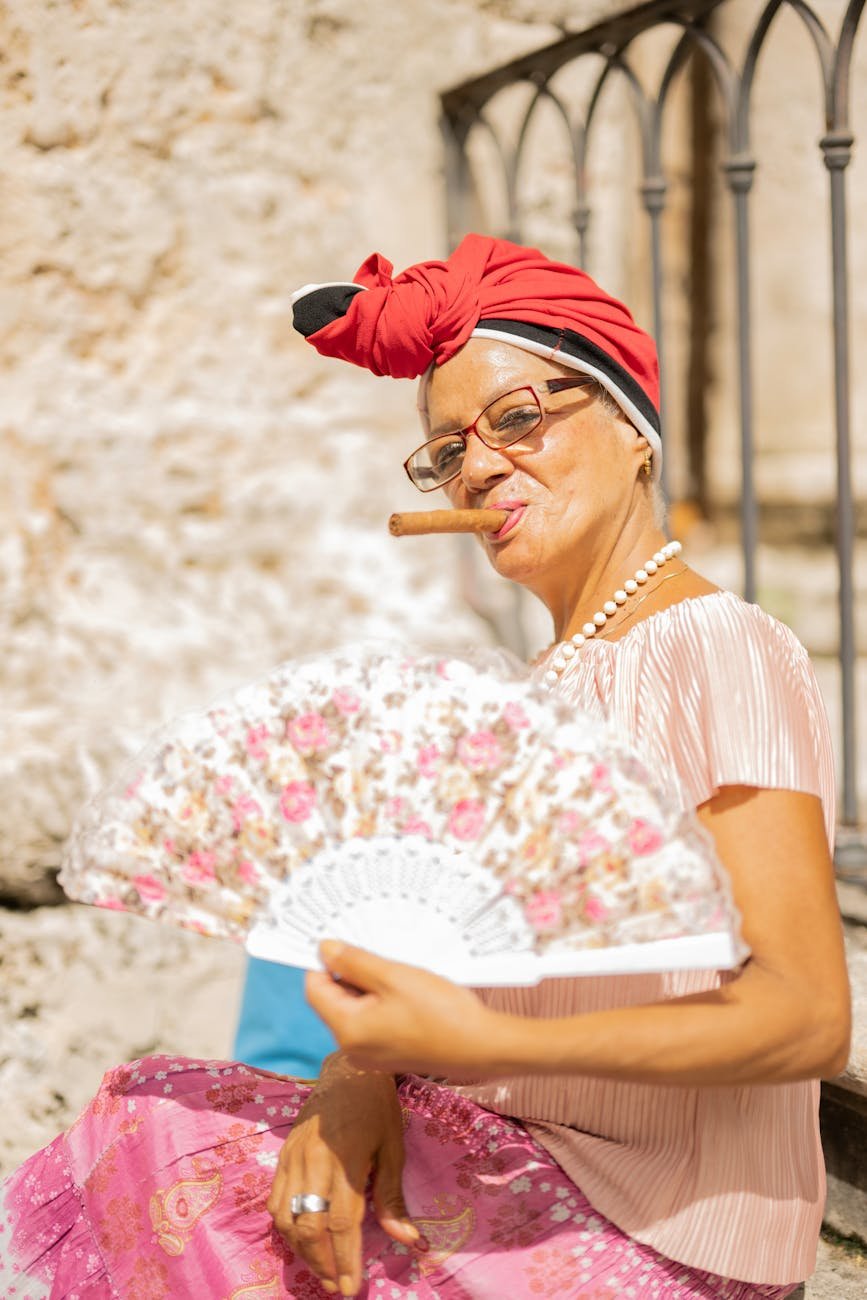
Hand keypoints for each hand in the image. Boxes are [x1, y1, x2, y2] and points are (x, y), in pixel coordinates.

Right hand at [267, 1055, 424, 1295]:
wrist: (348, 1068)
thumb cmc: (378, 1107)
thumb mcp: (393, 1149)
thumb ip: (392, 1197)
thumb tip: (408, 1241)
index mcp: (345, 1160)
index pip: (340, 1222)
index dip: (345, 1258)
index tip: (351, 1286)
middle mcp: (314, 1160)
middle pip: (309, 1226)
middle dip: (322, 1262)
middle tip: (336, 1285)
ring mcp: (294, 1156)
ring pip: (286, 1216)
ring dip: (301, 1250)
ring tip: (320, 1268)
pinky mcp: (284, 1153)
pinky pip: (275, 1199)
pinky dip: (285, 1226)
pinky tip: (300, 1238)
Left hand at [305, 941, 498, 1074]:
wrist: (482, 1046)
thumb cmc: (439, 1011)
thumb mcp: (392, 976)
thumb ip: (353, 962)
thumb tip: (324, 949)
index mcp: (348, 1030)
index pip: (315, 989)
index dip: (324, 962)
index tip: (341, 940)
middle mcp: (354, 1048)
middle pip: (335, 1000)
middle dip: (352, 973)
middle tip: (378, 952)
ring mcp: (372, 1054)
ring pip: (357, 1009)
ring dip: (370, 986)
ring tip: (398, 972)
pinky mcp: (390, 1054)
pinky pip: (374, 1021)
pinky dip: (383, 1002)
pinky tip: (407, 990)